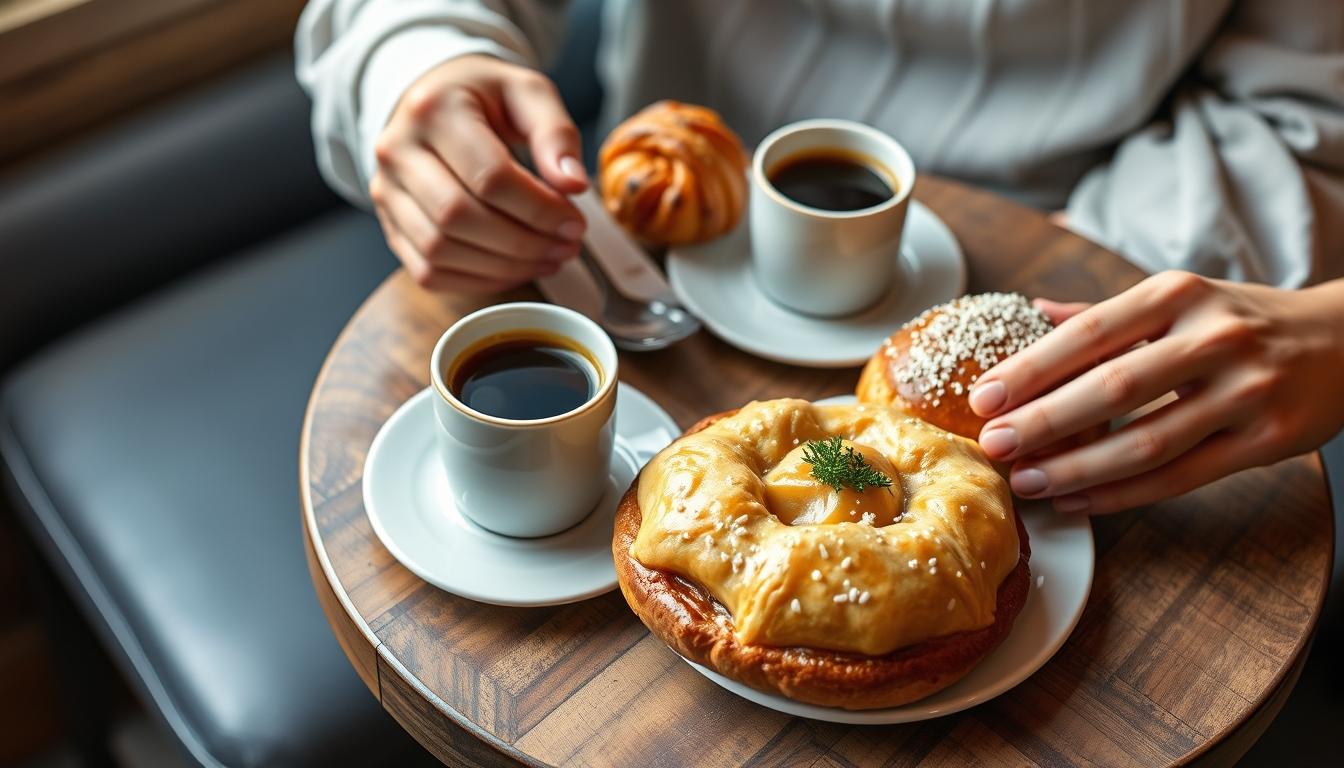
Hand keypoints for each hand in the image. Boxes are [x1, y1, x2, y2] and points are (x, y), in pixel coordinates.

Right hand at [369, 55, 588, 292]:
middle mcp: (397, 151)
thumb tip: (573, 185)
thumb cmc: (485, 96)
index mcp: (433, 110)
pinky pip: (429, 272)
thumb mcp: (527, 93)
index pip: (489, 176)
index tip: (575, 222)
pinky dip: (478, 280)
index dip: (539, 209)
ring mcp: (386, 192)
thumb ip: (555, 134)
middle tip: (566, 245)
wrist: (434, 99)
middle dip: (523, 243)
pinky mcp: (390, 225)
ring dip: (503, 267)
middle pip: (459, 217)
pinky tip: (515, 268)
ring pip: (440, 251)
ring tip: (548, 258)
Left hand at [967, 271, 1343, 513]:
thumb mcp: (1180, 298)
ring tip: (1027, 482)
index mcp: (1178, 295)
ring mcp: (1245, 392)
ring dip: (1077, 469)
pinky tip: (1079, 501)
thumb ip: (1105, 313)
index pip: (1089, 334)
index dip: (1031, 369)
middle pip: (1112, 389)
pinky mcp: (1268, 441)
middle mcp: (1212, 338)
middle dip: (1042, 422)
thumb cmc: (1243, 318)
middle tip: (992, 446)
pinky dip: (1123, 494)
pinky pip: (1182, 477)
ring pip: (1146, 442)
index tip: (982, 398)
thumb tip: (1030, 312)